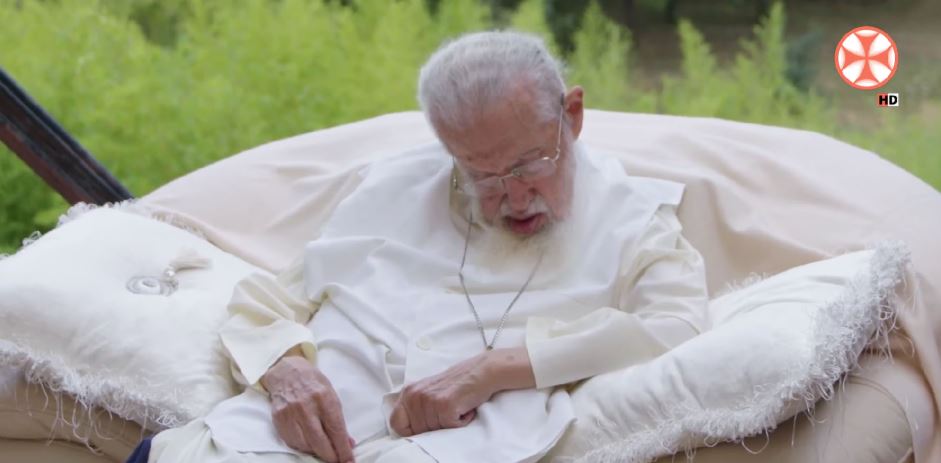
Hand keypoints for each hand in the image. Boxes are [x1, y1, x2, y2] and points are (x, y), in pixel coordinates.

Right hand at [261, 355, 354, 462]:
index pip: (336, 430)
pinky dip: (302, 447)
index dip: (343, 449)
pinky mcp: (279, 419)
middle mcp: (306, 406)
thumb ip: (338, 419)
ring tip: (324, 452)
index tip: (349, 461)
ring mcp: (290, 413)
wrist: (287, 371)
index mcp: (324, 398)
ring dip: (317, 452)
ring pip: (305, 444)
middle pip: (319, 441)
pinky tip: (309, 446)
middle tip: (337, 461)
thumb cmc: (314, 384)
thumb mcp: (332, 396)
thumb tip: (348, 442)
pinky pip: (292, 442)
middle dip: (331, 456)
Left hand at [388, 347, 535, 435]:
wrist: (481, 371)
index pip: (396, 423)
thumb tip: (408, 430)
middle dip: (434, 427)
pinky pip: (450, 428)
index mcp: (409, 392)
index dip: (411, 430)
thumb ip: (415, 406)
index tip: (425, 427)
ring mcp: (429, 400)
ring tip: (457, 407)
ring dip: (449, 424)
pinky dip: (460, 422)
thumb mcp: (428, 391)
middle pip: (417, 430)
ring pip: (434, 431)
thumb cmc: (458, 383)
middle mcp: (415, 395)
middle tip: (448, 410)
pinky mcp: (444, 406)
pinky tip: (464, 408)